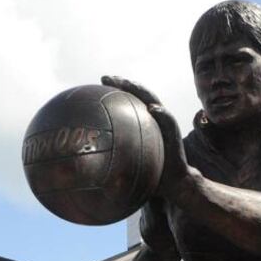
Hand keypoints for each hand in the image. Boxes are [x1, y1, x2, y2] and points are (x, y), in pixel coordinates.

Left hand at [101, 75, 195, 197]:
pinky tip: (152, 109)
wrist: (172, 182)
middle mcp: (154, 119)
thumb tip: (86, 160)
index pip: (129, 100)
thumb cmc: (148, 173)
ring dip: (141, 91)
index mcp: (143, 122)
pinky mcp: (174, 134)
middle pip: (139, 95)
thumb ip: (113, 154)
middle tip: (107, 77)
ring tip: (129, 84)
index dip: (116, 89)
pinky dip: (161, 114)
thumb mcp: (126, 162)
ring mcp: (165, 124)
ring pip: (154, 101)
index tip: (100, 81)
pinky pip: (168, 122)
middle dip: (124, 83)